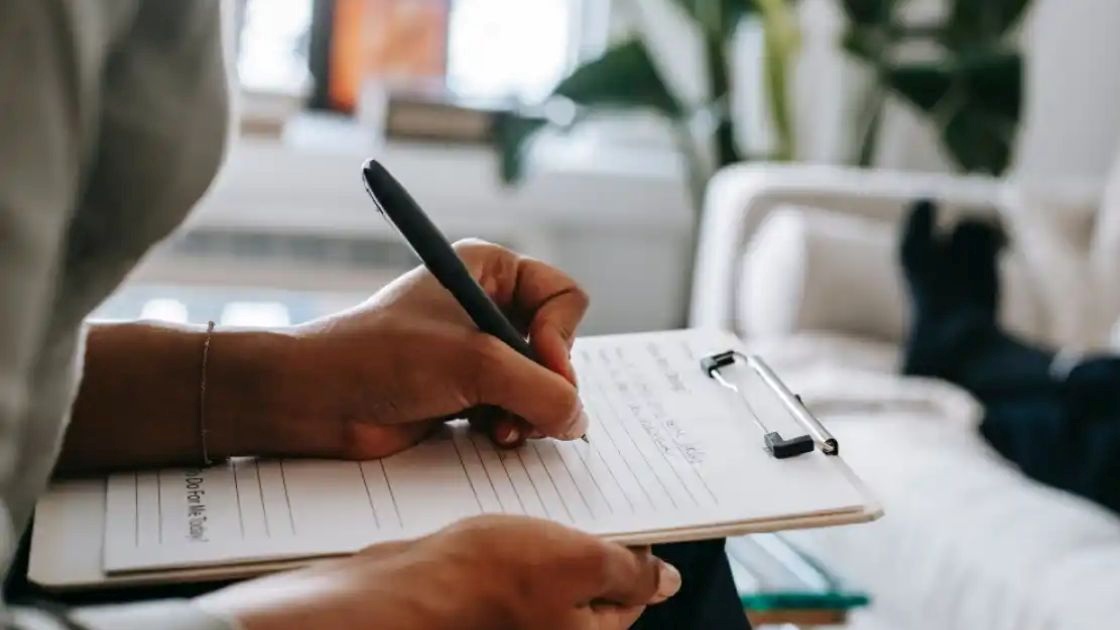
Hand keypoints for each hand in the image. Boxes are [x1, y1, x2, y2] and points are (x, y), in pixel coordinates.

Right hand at [196, 515, 681, 629]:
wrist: (395, 594)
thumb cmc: (481, 581)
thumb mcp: (577, 563)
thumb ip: (629, 573)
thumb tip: (667, 582)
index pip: (633, 592)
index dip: (633, 546)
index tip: (627, 509)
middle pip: (589, 584)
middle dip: (587, 538)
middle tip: (576, 501)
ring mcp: (514, 623)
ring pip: (550, 573)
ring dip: (548, 537)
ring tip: (534, 507)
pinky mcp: (482, 607)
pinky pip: (513, 571)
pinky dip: (514, 543)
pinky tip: (501, 523)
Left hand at [255, 240, 589, 459]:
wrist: (316, 400)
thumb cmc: (382, 357)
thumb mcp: (474, 364)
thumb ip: (540, 390)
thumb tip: (578, 420)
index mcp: (490, 270)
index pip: (565, 297)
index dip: (563, 336)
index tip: (544, 366)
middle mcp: (488, 305)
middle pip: (558, 346)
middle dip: (546, 383)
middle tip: (528, 410)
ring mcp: (478, 351)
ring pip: (540, 383)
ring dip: (530, 411)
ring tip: (505, 429)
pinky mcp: (466, 391)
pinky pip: (516, 408)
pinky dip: (512, 425)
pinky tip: (491, 435)